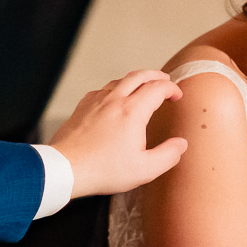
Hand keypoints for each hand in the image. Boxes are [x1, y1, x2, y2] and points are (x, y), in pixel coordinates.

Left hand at [49, 70, 188, 198]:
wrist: (65, 168)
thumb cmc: (103, 170)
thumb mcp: (144, 169)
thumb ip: (168, 155)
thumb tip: (180, 144)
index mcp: (132, 111)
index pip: (157, 88)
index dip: (171, 88)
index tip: (177, 95)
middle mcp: (114, 100)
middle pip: (139, 76)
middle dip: (156, 75)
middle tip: (164, 80)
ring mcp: (96, 101)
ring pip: (120, 80)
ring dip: (136, 80)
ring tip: (143, 87)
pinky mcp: (83, 107)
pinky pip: (102, 89)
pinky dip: (115, 88)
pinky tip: (115, 98)